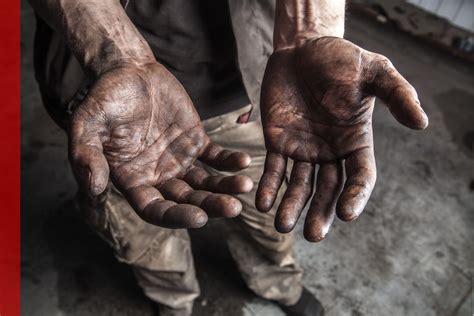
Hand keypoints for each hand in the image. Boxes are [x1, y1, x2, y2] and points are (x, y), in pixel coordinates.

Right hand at [69, 62, 252, 227]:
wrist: (128, 71)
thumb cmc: (104, 99)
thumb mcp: (86, 125)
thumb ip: (86, 156)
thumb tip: (94, 188)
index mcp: (133, 180)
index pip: (155, 209)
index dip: (176, 216)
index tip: (200, 218)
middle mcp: (158, 176)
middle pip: (187, 200)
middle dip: (210, 206)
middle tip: (233, 208)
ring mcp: (179, 160)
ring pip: (205, 182)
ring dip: (225, 187)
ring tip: (245, 187)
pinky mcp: (195, 141)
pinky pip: (215, 156)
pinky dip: (229, 161)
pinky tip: (243, 162)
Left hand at [256, 37, 427, 240]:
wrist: (303, 49)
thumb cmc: (341, 59)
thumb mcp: (374, 71)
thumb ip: (397, 94)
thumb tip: (422, 123)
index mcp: (355, 141)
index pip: (360, 176)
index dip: (355, 196)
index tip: (346, 214)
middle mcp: (330, 151)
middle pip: (328, 190)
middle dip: (320, 212)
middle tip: (313, 235)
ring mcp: (303, 149)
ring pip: (299, 185)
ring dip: (291, 206)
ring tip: (282, 226)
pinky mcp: (278, 142)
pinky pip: (273, 169)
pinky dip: (269, 187)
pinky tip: (263, 204)